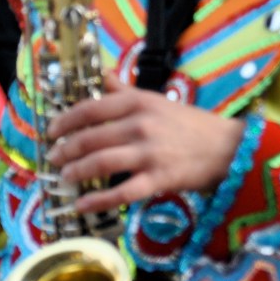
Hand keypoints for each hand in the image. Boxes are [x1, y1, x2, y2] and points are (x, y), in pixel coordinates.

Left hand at [46, 73, 243, 214]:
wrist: (227, 147)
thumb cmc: (189, 124)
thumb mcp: (157, 100)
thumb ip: (125, 90)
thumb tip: (101, 75)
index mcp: (140, 102)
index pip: (91, 108)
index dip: (66, 120)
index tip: (52, 130)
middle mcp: (141, 125)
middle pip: (91, 138)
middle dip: (66, 150)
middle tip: (54, 158)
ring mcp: (149, 153)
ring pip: (100, 163)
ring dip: (75, 172)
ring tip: (65, 177)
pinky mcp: (158, 179)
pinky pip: (121, 192)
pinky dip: (98, 201)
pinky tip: (81, 206)